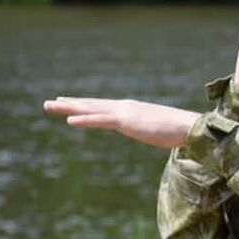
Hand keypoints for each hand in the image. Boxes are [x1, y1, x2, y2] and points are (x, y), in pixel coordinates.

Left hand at [43, 97, 199, 148]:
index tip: (68, 103)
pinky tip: (69, 121)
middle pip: (92, 105)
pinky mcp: (127, 122)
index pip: (103, 107)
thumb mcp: (159, 130)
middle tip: (49, 103)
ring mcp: (125, 113)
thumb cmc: (180, 130)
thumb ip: (150, 130)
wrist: (190, 127)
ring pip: (91, 110)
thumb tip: (154, 135)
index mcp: (131, 110)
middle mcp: (124, 108)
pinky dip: (84, 120)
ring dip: (69, 109)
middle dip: (70, 104)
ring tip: (49, 107)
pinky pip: (101, 121)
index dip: (84, 105)